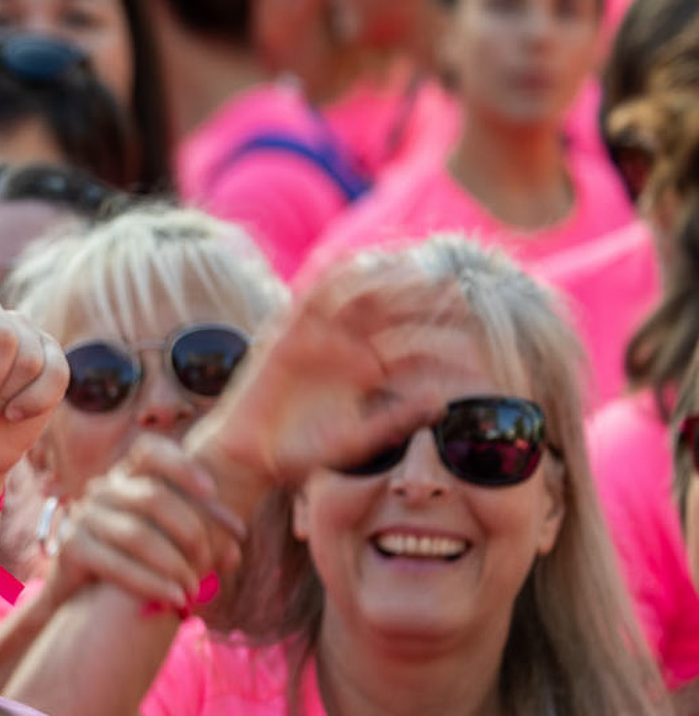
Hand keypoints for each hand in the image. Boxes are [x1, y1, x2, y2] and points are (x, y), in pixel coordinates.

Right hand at [54, 434, 247, 611]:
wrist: (85, 599)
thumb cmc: (138, 564)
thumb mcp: (170, 545)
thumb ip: (202, 544)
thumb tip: (234, 554)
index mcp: (127, 478)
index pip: (150, 451)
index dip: (181, 466)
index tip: (212, 490)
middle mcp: (102, 490)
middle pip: (153, 496)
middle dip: (190, 531)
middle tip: (210, 562)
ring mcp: (83, 516)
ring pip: (137, 534)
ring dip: (173, 565)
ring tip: (194, 590)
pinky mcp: (71, 547)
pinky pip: (116, 564)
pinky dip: (150, 583)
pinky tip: (174, 599)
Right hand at [192, 254, 466, 499]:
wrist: (250, 457)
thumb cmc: (302, 454)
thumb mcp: (358, 439)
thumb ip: (395, 419)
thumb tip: (443, 402)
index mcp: (366, 371)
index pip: (405, 339)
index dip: (432, 325)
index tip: (466, 314)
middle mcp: (344, 349)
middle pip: (387, 310)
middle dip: (417, 295)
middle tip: (451, 283)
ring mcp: (316, 338)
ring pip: (356, 297)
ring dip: (383, 279)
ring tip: (414, 265)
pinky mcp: (287, 332)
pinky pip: (309, 297)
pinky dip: (329, 274)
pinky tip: (354, 259)